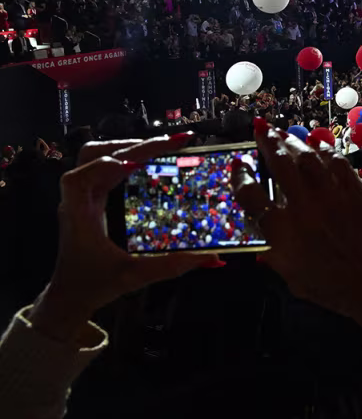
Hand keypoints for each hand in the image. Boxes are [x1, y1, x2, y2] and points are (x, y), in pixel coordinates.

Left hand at [31, 135, 217, 342]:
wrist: (69, 297)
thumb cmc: (94, 285)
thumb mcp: (134, 277)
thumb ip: (172, 266)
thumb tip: (213, 259)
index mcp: (80, 213)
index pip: (83, 176)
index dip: (107, 164)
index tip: (136, 165)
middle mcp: (78, 200)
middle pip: (93, 154)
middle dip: (132, 145)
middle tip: (170, 144)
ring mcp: (82, 197)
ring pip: (95, 155)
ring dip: (126, 147)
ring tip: (159, 147)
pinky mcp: (90, 199)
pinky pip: (103, 166)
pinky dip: (125, 157)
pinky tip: (147, 162)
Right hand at [230, 129, 361, 330]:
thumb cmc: (337, 291)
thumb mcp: (295, 280)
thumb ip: (277, 258)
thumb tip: (264, 249)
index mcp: (282, 233)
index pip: (250, 197)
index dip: (240, 177)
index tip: (238, 165)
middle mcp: (304, 209)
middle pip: (280, 166)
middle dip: (268, 143)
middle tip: (261, 129)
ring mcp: (332, 197)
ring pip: (308, 158)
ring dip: (293, 141)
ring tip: (283, 132)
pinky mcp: (357, 192)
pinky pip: (338, 163)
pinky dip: (326, 149)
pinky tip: (318, 142)